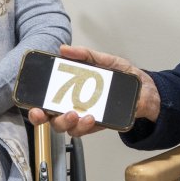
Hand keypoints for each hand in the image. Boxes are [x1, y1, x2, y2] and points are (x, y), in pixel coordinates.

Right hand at [26, 44, 159, 137]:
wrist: (148, 91)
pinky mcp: (99, 125)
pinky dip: (85, 126)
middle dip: (43, 117)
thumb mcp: (107, 61)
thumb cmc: (125, 76)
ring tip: (75, 113)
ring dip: (66, 122)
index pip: (48, 98)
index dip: (35, 103)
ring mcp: (85, 117)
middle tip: (44, 111)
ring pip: (66, 127)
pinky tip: (90, 117)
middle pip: (51, 117)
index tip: (31, 103)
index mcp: (72, 90)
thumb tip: (65, 49)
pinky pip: (85, 130)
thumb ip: (87, 55)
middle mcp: (74, 105)